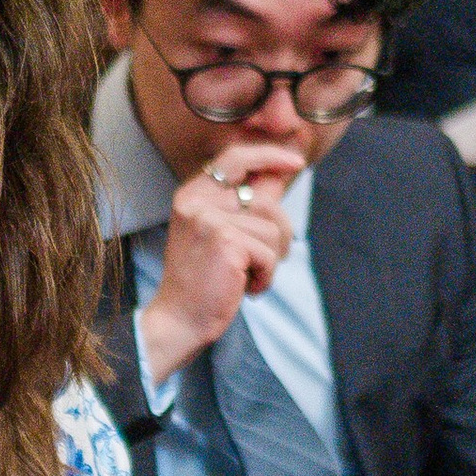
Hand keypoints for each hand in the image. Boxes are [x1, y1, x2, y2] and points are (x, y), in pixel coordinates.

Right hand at [135, 161, 294, 385]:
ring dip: (272, 260)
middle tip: (265, 262)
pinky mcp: (225, 241)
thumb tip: (279, 176)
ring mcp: (209, 219)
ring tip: (248, 277)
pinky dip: (266, 276)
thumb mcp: (219, 234)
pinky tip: (246, 287)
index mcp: (192, 195)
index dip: (269, 155)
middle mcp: (196, 201)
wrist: (179, 320)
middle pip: (265, 200)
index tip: (296, 163)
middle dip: (280, 234)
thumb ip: (244, 204)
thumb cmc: (203, 281)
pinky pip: (269, 252)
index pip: (235, 156)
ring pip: (273, 228)